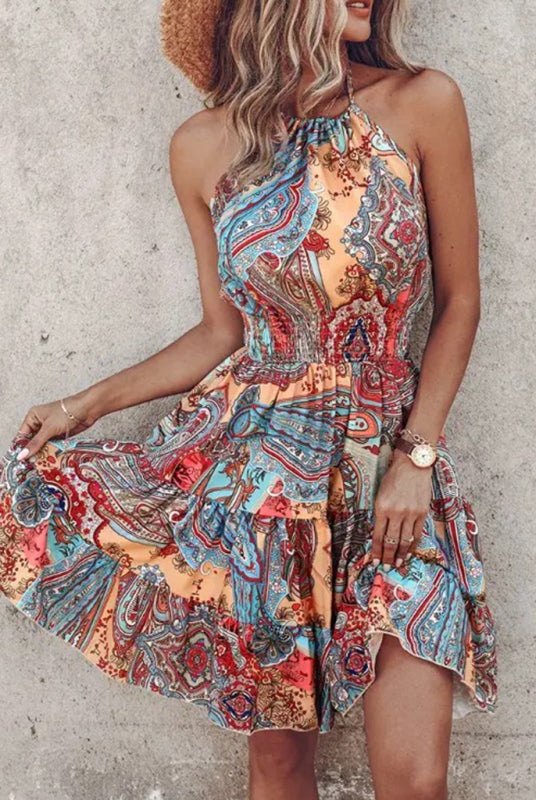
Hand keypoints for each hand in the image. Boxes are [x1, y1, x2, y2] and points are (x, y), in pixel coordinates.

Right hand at [16, 393, 97, 460]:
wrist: (87, 409)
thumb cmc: (67, 411)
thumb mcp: (49, 429)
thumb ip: (36, 443)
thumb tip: (23, 455)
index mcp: (33, 416)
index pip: (22, 434)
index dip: (21, 447)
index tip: (20, 459)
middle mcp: (41, 422)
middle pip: (33, 440)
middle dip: (33, 451)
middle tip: (30, 464)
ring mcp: (51, 429)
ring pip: (43, 444)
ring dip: (43, 452)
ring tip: (40, 463)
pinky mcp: (60, 434)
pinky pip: (53, 445)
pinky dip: (52, 451)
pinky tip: (50, 459)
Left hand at [371, 448, 432, 569]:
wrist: (413, 465)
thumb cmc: (393, 477)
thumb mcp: (380, 494)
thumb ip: (380, 513)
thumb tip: (380, 533)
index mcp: (382, 507)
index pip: (378, 535)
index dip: (376, 551)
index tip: (375, 562)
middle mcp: (396, 512)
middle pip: (391, 542)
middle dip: (388, 557)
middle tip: (386, 568)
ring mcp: (411, 513)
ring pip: (405, 541)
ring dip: (401, 555)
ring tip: (397, 564)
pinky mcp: (422, 513)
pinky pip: (417, 534)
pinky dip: (413, 546)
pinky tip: (409, 553)